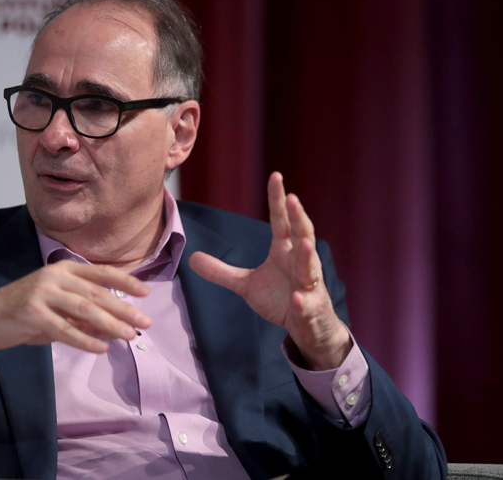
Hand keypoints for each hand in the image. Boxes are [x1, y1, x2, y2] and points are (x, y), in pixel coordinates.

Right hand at [0, 260, 151, 385]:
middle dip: (123, 307)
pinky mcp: (33, 315)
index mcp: (62, 269)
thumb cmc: (25, 312)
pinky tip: (102, 348)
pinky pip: (65, 330)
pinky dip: (86, 340)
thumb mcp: (56, 307)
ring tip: (129, 335)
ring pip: (84, 309)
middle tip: (145, 321)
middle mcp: (53, 277)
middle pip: (96, 292)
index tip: (145, 291)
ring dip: (110, 323)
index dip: (124, 281)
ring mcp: (42, 294)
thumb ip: (83, 315)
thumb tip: (116, 327)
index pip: (99, 272)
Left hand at [189, 172, 350, 369]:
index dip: (278, 200)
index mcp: (284, 251)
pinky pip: (305, 303)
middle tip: (294, 197)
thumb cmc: (281, 298)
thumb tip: (191, 257)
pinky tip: (297, 298)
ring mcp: (308, 284)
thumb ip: (221, 271)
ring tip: (303, 241)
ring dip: (306, 255)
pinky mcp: (310, 307)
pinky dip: (301, 301)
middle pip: (301, 234)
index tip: (276, 176)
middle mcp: (299, 262)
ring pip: (308, 266)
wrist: (306, 326)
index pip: (281, 220)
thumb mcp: (246, 284)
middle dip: (299, 217)